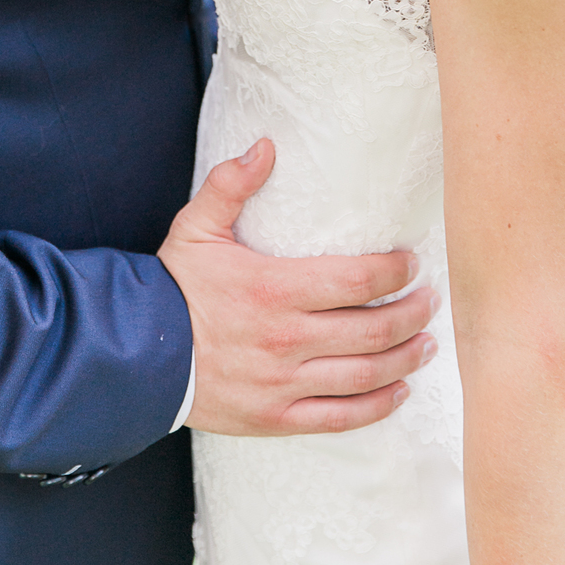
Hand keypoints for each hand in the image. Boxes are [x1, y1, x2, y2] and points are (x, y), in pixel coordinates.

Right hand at [158, 136, 440, 435]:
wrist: (134, 354)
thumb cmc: (170, 288)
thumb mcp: (195, 228)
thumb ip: (230, 186)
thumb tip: (266, 147)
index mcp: (272, 288)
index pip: (357, 279)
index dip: (395, 271)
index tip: (411, 263)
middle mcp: (285, 338)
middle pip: (373, 328)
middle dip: (413, 313)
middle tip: (430, 301)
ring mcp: (283, 382)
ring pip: (366, 374)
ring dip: (406, 358)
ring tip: (426, 344)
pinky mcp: (276, 416)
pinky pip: (341, 417)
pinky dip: (379, 405)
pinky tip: (399, 390)